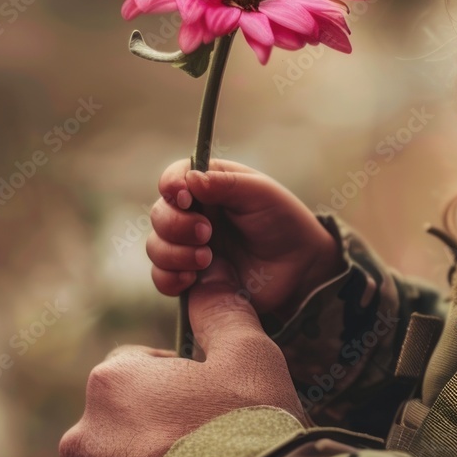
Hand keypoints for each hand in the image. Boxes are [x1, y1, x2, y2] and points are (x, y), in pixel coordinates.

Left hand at [57, 257, 309, 456]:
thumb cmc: (255, 433)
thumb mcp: (252, 357)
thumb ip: (222, 311)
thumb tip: (208, 276)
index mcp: (113, 385)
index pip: (139, 371)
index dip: (184, 387)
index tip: (218, 411)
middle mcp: (81, 444)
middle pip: (123, 431)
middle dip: (159, 441)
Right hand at [147, 159, 344, 321]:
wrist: (300, 268)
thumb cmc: (283, 221)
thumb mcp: (261, 194)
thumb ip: (227, 184)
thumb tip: (190, 179)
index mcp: (208, 186)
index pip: (174, 178)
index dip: (171, 185)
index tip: (183, 196)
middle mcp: (193, 214)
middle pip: (159, 213)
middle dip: (176, 224)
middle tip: (207, 233)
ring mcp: (188, 246)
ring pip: (156, 246)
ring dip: (174, 252)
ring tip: (207, 258)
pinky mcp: (191, 277)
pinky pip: (162, 278)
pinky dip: (170, 277)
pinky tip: (193, 278)